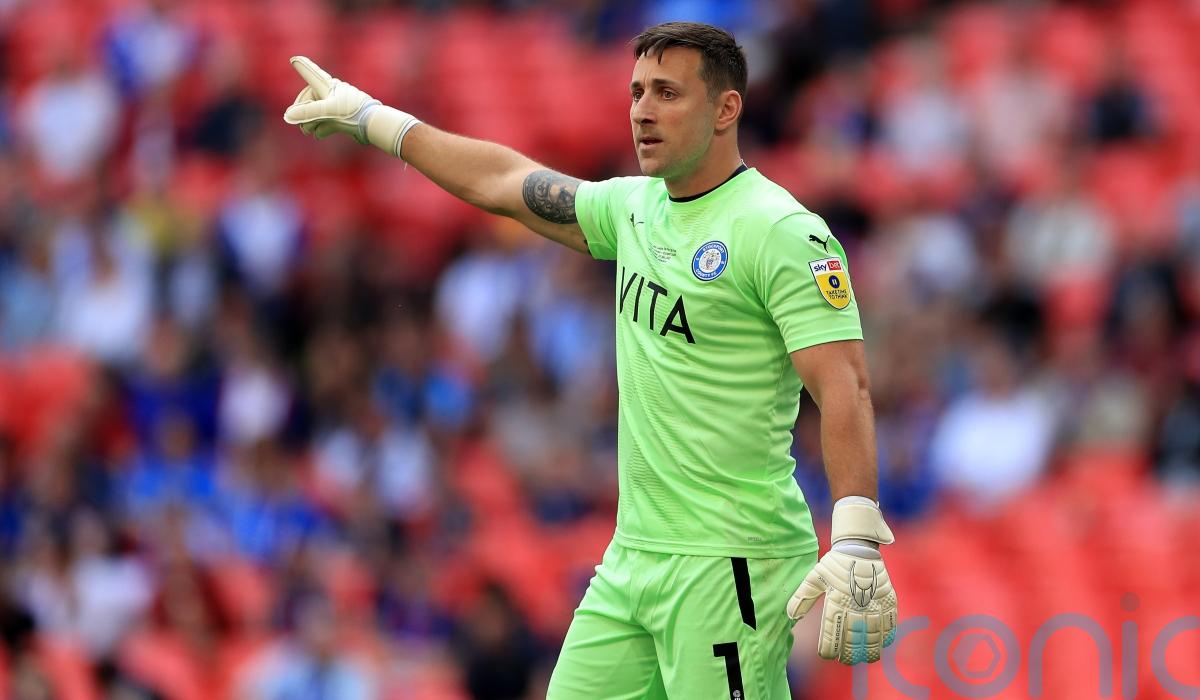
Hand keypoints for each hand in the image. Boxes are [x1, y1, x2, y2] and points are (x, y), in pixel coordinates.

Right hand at [282, 56, 418, 155]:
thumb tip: (288, 116)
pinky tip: (320, 135)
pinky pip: (328, 121)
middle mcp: (332, 93)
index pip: (312, 74)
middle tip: (301, 126)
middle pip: (310, 100)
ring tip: (308, 132)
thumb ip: (307, 113)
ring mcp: (338, 105)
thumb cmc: (352, 113)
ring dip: (311, 122)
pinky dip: (322, 127)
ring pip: (318, 112)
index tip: (295, 59)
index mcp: (328, 86)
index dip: (303, 67)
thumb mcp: (328, 112)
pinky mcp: (344, 117)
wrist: (374, 124)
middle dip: (303, 113)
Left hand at [787, 497, 897, 664]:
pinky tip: (882, 644)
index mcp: (837, 601)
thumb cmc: (835, 563)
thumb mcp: (815, 576)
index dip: (830, 648)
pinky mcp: (888, 600)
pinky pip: (890, 623)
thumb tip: (790, 615)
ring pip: (873, 635)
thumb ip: (803, 596)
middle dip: (849, 653)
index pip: (832, 633)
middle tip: (845, 660)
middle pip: (853, 639)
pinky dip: (886, 636)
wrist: (859, 547)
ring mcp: (874, 603)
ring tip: (863, 658)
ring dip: (868, 649)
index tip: (827, 656)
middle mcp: (856, 605)